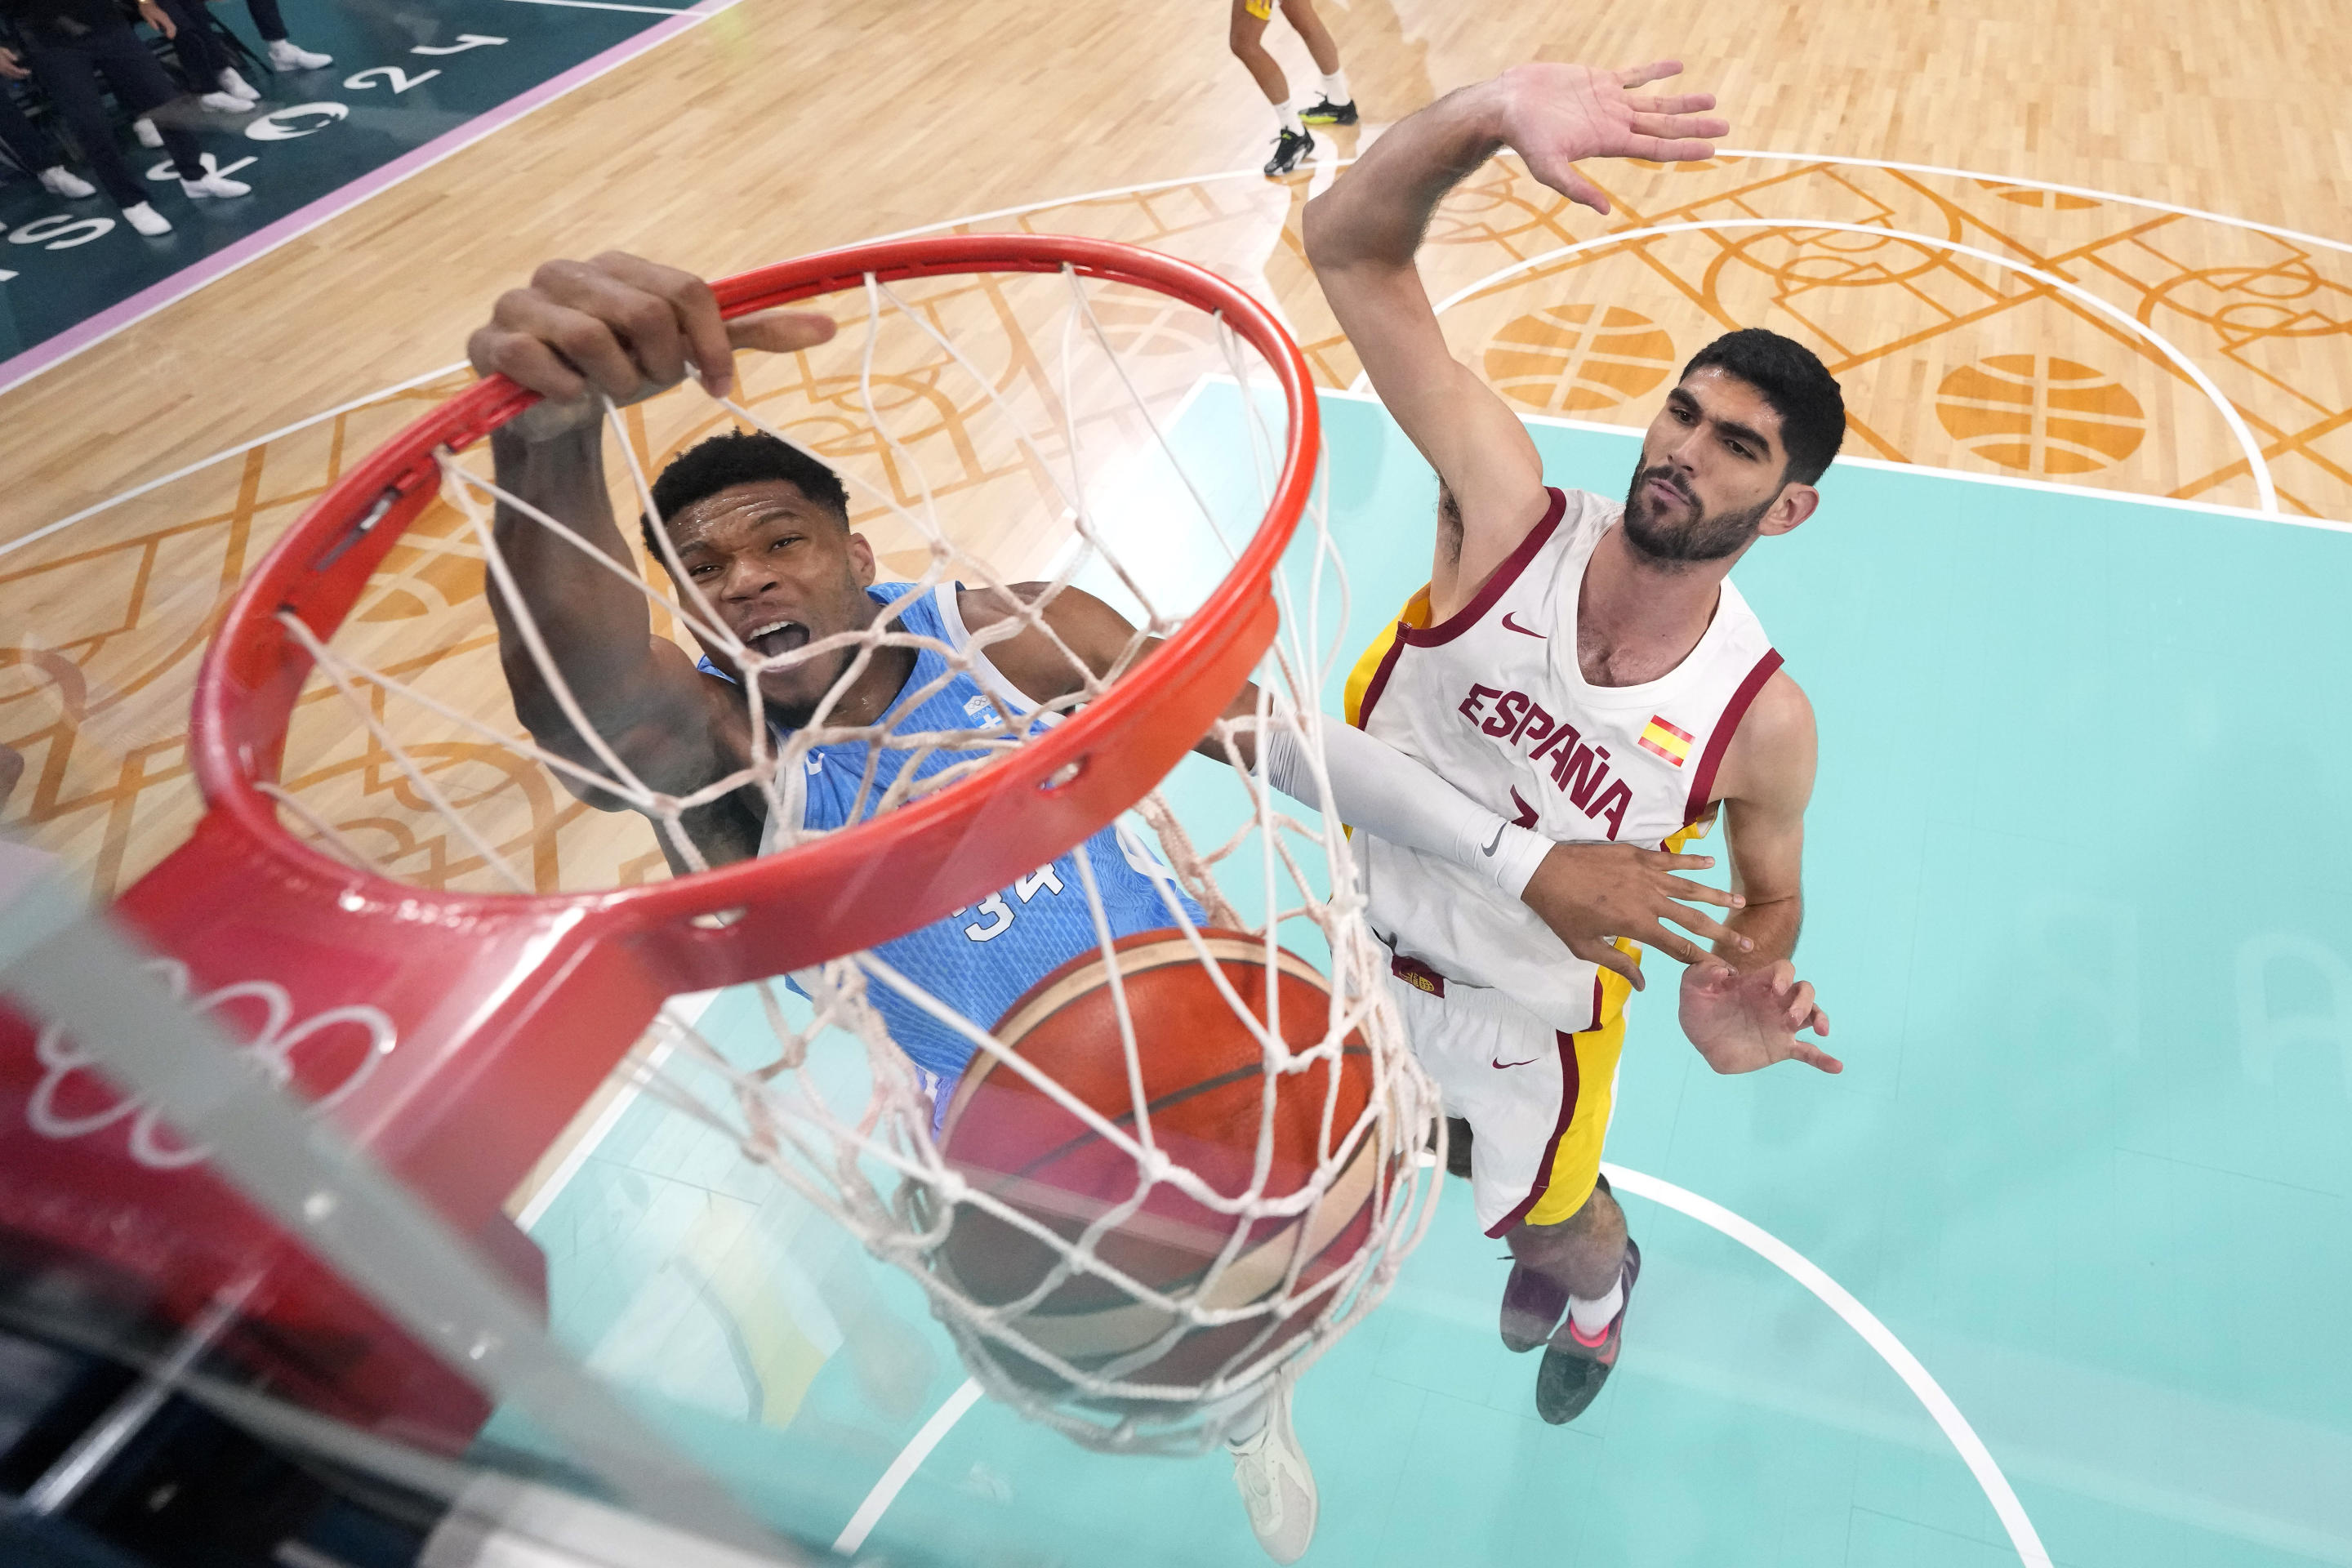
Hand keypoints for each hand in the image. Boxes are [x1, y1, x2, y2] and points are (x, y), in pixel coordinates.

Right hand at [0, 49, 26, 79]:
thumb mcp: (3, 50)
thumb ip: (10, 54)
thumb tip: (16, 59)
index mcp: (6, 64)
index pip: (17, 71)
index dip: (23, 72)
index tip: (28, 71)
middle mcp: (4, 69)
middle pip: (15, 75)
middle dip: (22, 75)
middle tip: (27, 73)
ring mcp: (2, 71)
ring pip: (12, 76)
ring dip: (18, 76)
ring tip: (24, 74)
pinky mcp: (1, 71)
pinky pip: (8, 76)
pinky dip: (14, 76)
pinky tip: (17, 75)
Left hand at [139, 0, 176, 37]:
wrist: (147, 2)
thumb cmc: (146, 10)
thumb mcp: (147, 17)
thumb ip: (152, 23)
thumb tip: (157, 30)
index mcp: (162, 18)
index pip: (169, 26)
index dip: (170, 33)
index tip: (169, 37)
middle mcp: (166, 17)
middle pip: (173, 26)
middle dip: (173, 33)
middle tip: (170, 38)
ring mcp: (166, 16)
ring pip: (172, 25)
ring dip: (172, 31)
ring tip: (169, 36)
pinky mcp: (165, 16)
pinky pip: (170, 23)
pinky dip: (170, 28)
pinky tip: (166, 31)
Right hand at [467, 252, 836, 439]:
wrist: (559, 421)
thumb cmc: (625, 373)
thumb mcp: (692, 354)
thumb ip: (751, 335)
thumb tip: (829, 327)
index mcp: (620, 267)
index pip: (686, 290)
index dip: (711, 343)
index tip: (718, 384)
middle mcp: (568, 272)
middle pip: (645, 312)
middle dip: (661, 365)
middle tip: (649, 385)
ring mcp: (521, 302)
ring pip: (592, 336)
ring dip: (615, 383)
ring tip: (606, 393)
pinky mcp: (490, 341)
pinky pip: (534, 356)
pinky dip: (563, 389)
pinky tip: (569, 399)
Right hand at [1496, 61, 1727, 213]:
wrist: (1506, 105)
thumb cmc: (1524, 138)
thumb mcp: (1549, 169)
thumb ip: (1576, 189)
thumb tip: (1606, 213)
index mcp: (1609, 142)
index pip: (1656, 147)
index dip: (1684, 149)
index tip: (1711, 151)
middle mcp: (1615, 123)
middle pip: (1663, 126)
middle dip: (1693, 127)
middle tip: (1725, 127)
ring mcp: (1608, 101)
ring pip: (1655, 102)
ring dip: (1682, 102)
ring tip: (1710, 101)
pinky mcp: (1597, 79)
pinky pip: (1633, 74)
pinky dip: (1655, 71)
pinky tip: (1676, 67)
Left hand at [1518, 842, 1746, 989]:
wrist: (1542, 871)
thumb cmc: (1561, 913)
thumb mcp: (1585, 946)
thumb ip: (1618, 963)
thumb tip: (1642, 985)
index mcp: (1637, 925)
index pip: (1677, 947)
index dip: (1702, 959)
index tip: (1723, 967)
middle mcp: (1649, 900)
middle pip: (1693, 919)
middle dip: (1722, 933)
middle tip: (1747, 943)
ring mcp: (1645, 874)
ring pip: (1689, 887)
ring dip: (1717, 895)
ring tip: (1741, 901)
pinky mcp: (1637, 854)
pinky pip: (1671, 859)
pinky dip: (1692, 860)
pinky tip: (1711, 862)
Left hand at [1678, 957, 1839, 1074]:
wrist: (1700, 1041)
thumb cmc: (1699, 1009)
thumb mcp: (1691, 988)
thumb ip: (1700, 974)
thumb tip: (1722, 971)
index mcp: (1757, 983)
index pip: (1783, 969)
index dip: (1784, 976)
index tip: (1774, 989)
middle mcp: (1775, 1001)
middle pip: (1805, 990)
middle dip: (1804, 1001)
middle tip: (1792, 1018)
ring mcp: (1781, 1024)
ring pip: (1813, 1014)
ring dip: (1819, 1018)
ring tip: (1819, 1031)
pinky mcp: (1781, 1047)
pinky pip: (1809, 1052)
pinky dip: (1824, 1059)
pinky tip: (1837, 1067)